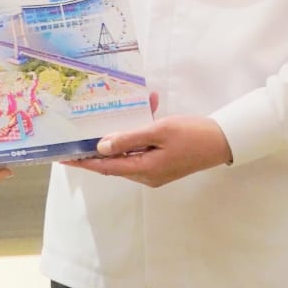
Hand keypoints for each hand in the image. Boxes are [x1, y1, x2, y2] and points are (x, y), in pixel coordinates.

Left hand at [67, 102, 231, 187]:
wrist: (224, 140)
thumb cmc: (192, 134)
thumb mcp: (159, 131)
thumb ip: (129, 138)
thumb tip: (102, 147)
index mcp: (144, 170)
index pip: (106, 167)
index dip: (83, 162)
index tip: (64, 158)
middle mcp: (147, 175)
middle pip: (114, 162)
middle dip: (97, 149)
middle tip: (77, 136)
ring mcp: (156, 171)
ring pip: (128, 155)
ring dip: (120, 137)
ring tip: (108, 118)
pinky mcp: (163, 163)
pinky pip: (142, 150)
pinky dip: (137, 135)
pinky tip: (143, 112)